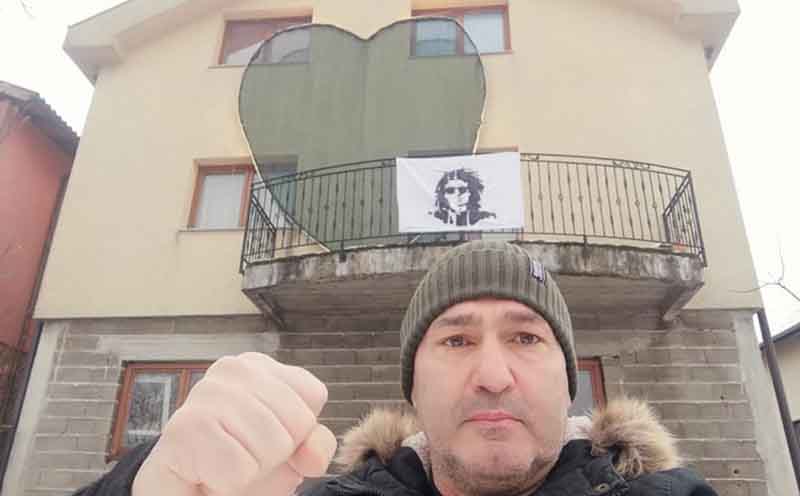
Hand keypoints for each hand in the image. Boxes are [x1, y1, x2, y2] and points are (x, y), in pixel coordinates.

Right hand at [132, 353, 336, 495]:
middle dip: (276, 453)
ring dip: (252, 470)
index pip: (312, 394)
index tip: (265, 438)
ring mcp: (205, 393)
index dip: (298, 431)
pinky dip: (229, 483)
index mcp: (259, 366)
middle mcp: (232, 369)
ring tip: (224, 464)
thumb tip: (313, 457)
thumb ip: (314, 444)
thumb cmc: (236, 463)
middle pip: (296, 422)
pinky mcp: (184, 428)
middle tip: (242, 455)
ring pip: (271, 446)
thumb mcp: (288, 451)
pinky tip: (207, 473)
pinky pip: (240, 470)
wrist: (182, 490)